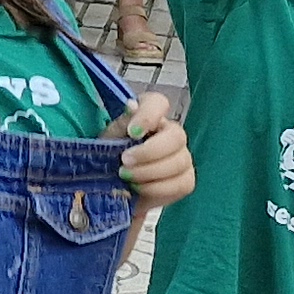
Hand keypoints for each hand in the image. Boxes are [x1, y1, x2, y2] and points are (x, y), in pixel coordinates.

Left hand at [110, 90, 195, 210]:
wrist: (112, 190)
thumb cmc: (109, 159)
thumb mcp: (108, 140)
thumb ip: (122, 124)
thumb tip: (132, 105)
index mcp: (149, 117)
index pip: (158, 102)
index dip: (148, 115)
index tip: (133, 132)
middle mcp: (170, 133)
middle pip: (177, 136)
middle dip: (149, 152)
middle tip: (125, 160)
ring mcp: (182, 157)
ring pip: (180, 162)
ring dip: (150, 172)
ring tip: (126, 177)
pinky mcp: (185, 180)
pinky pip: (182, 183)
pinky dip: (158, 189)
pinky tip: (140, 189)